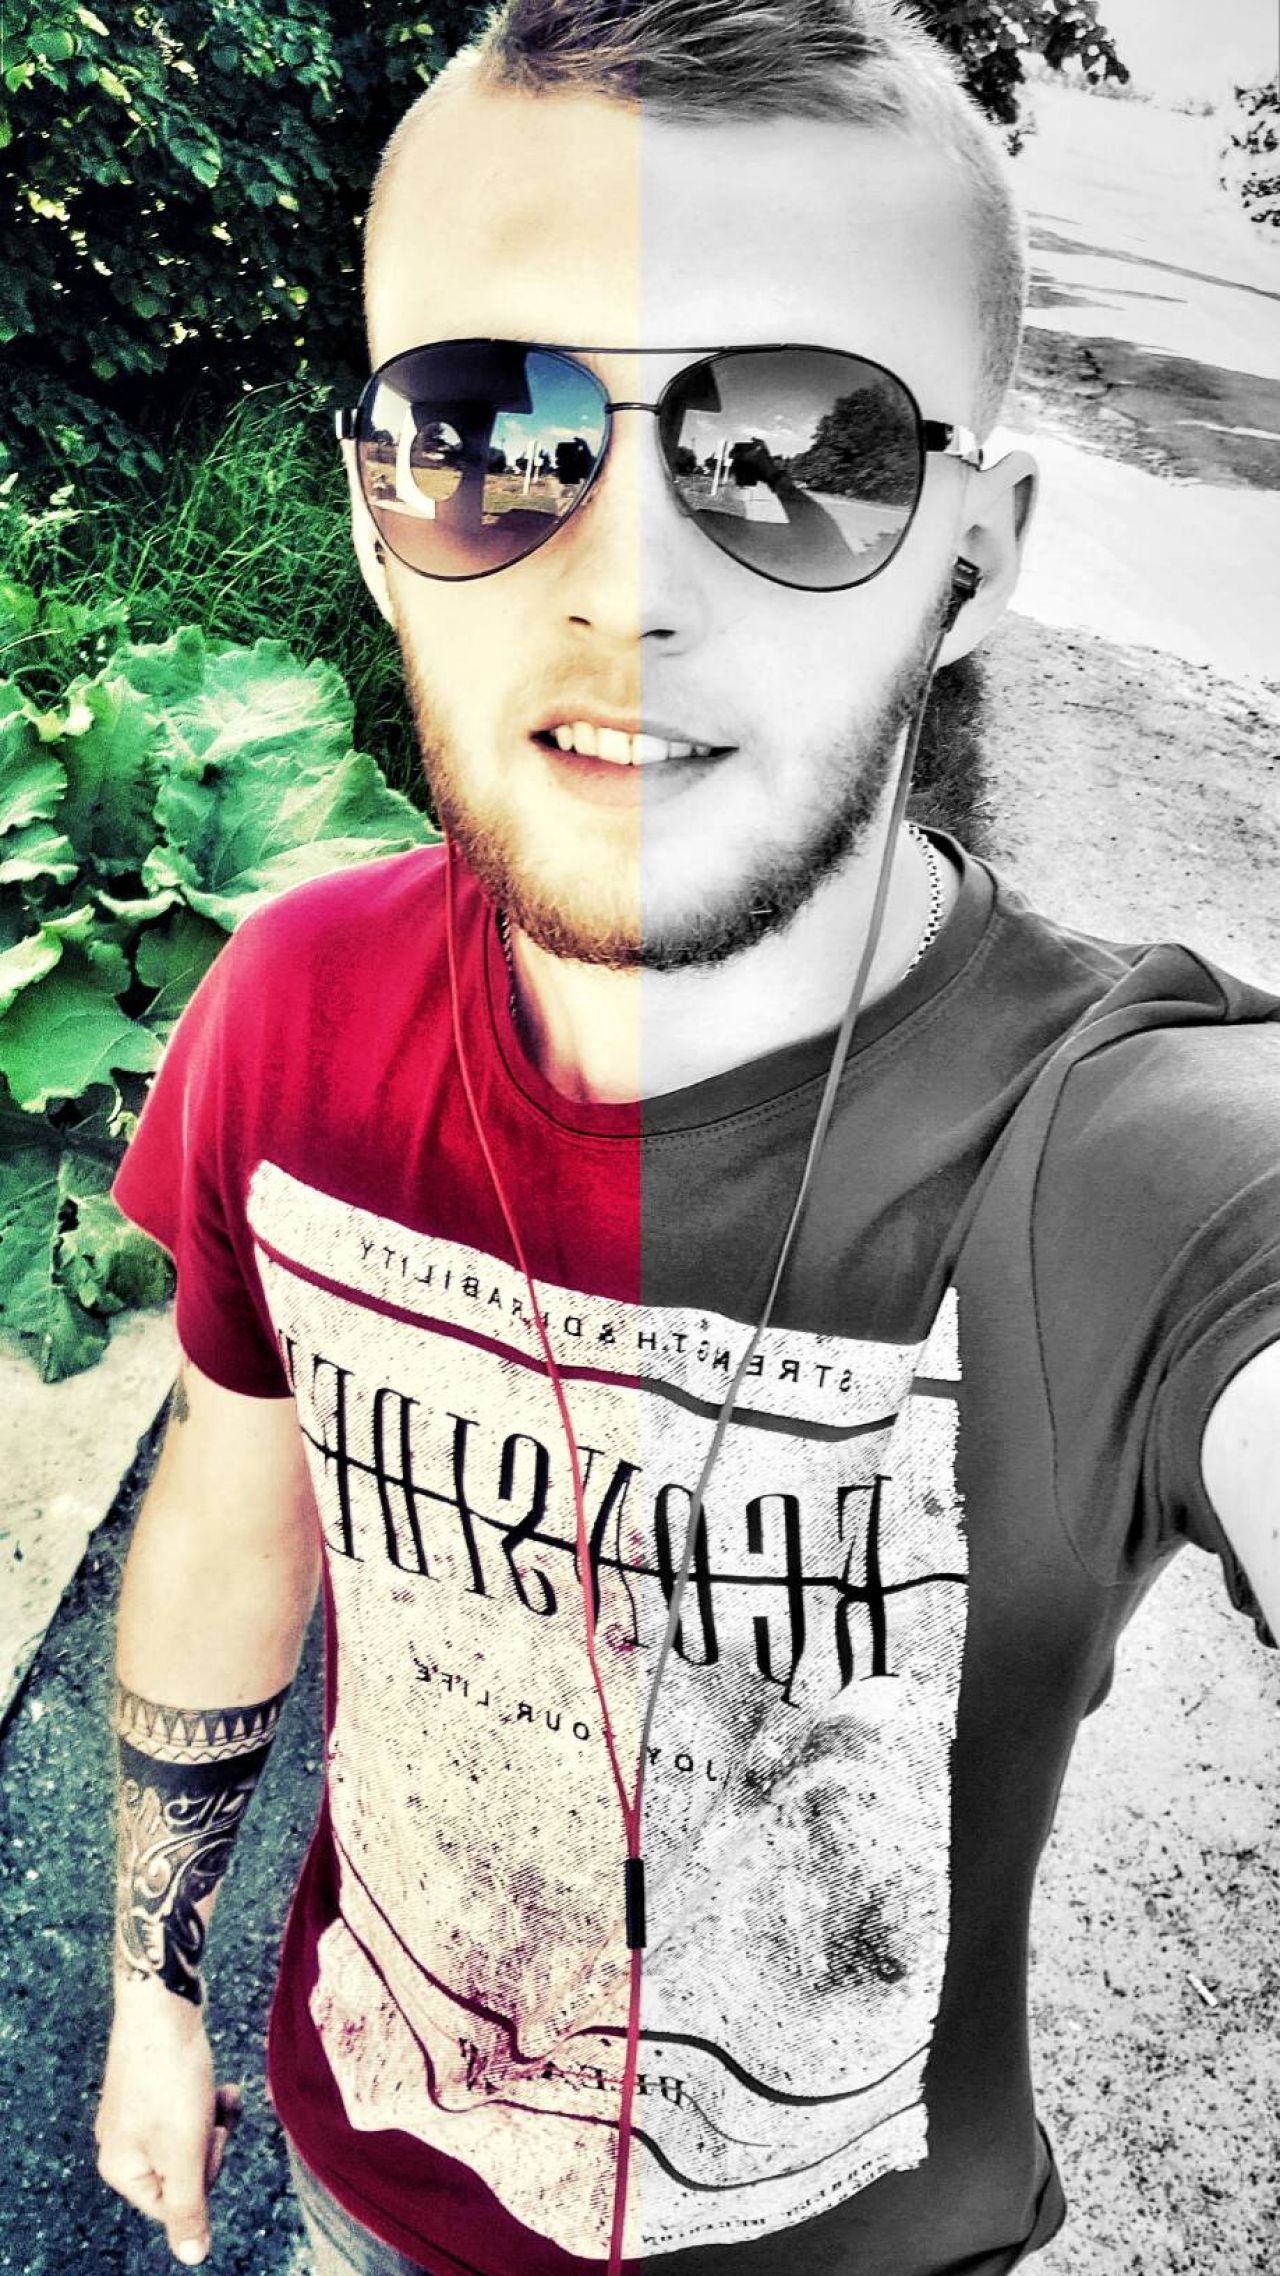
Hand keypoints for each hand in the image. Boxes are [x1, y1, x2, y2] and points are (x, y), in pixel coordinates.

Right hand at [94, 1976, 242, 2265]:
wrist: (162, 2002)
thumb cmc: (171, 2077)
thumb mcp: (185, 2148)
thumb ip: (189, 2206)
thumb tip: (191, 2257)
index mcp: (121, 2167)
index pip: (174, 2204)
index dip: (204, 2176)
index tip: (211, 2141)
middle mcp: (122, 2144)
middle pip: (184, 2170)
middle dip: (210, 2144)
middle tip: (212, 2114)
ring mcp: (137, 2114)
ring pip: (192, 2138)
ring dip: (215, 2121)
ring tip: (222, 2095)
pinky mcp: (156, 2087)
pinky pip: (189, 2111)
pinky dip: (210, 2102)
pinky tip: (225, 2086)